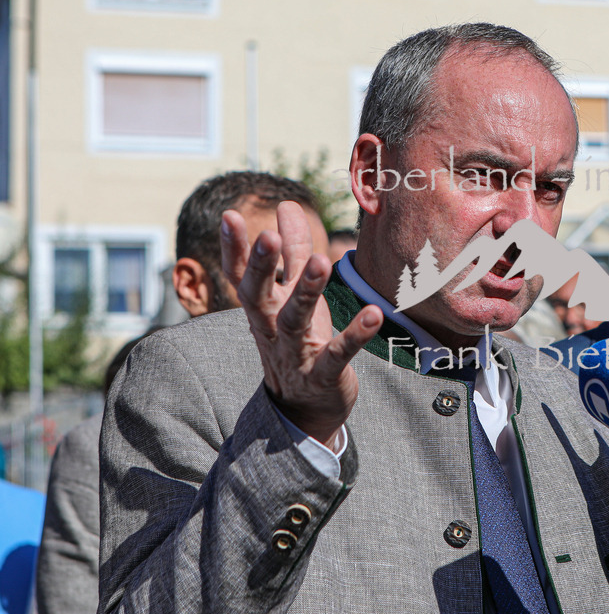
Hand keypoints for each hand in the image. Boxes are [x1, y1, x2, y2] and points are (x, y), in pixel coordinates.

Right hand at [221, 201, 382, 449]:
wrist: (307, 408)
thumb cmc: (301, 340)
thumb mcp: (295, 295)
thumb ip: (293, 252)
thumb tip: (287, 205)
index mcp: (263, 309)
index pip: (240, 277)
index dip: (234, 249)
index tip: (230, 216)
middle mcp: (272, 331)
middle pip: (257, 298)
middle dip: (261, 268)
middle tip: (268, 237)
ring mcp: (296, 355)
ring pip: (294, 322)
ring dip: (306, 292)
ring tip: (320, 261)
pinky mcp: (324, 375)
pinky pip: (338, 355)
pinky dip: (355, 335)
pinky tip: (374, 314)